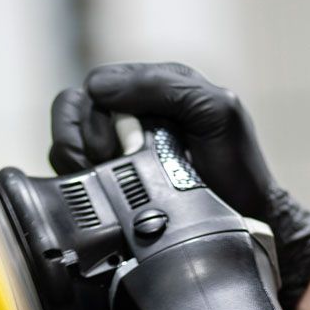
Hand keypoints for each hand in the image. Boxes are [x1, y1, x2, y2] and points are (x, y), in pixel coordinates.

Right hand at [49, 61, 309, 309]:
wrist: (243, 223)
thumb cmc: (235, 168)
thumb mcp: (215, 110)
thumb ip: (164, 85)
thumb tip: (98, 88)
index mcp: (152, 91)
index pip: (96, 86)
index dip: (96, 114)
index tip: (113, 144)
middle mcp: (130, 118)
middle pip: (73, 112)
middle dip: (81, 140)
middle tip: (105, 164)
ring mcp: (116, 154)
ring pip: (66, 145)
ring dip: (77, 163)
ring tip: (101, 181)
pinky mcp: (109, 188)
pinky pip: (72, 177)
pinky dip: (78, 185)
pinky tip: (100, 197)